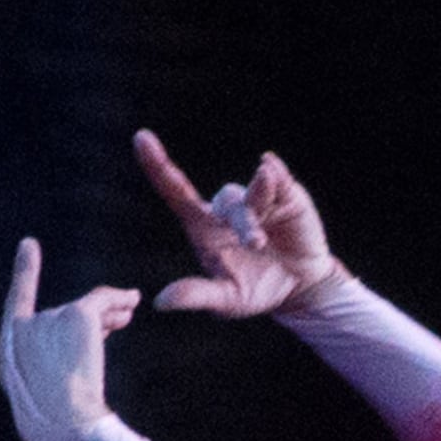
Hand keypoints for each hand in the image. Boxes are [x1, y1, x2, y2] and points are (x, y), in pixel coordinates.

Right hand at [0, 241, 139, 440]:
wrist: (67, 428)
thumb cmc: (61, 426)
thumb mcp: (50, 395)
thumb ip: (59, 363)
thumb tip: (97, 331)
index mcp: (6, 354)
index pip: (16, 306)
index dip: (24, 274)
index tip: (29, 245)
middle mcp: (21, 332)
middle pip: (58, 315)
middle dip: (89, 320)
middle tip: (121, 320)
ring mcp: (46, 321)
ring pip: (83, 309)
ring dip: (108, 312)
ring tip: (130, 309)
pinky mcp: (76, 317)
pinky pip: (101, 300)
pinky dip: (119, 298)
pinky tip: (133, 299)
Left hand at [134, 128, 340, 317]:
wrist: (300, 289)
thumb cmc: (255, 291)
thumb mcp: (225, 300)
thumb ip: (195, 295)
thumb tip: (160, 303)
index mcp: (204, 225)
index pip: (175, 190)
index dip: (157, 165)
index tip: (141, 138)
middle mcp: (228, 208)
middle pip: (228, 202)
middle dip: (244, 223)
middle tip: (257, 245)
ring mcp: (257, 198)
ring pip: (254, 192)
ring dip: (261, 202)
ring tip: (273, 230)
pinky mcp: (286, 195)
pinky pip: (279, 179)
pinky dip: (275, 176)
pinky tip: (269, 168)